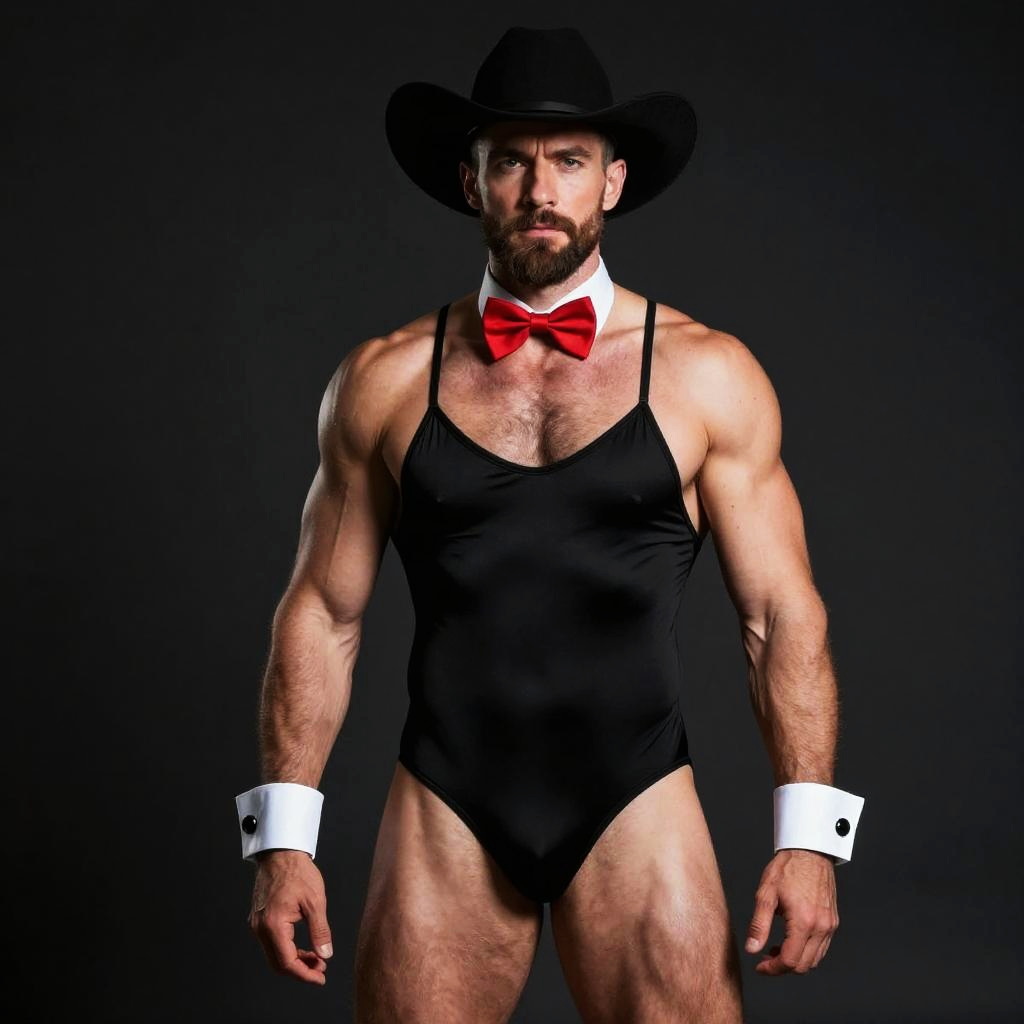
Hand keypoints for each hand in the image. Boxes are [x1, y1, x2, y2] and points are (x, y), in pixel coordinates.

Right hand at [248, 850, 333, 984]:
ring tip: (316, 958)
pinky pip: (272, 943)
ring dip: (294, 960)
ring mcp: (257, 924)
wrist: (281, 853)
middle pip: (278, 963)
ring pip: (274, 954)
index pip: (287, 962)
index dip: (305, 974)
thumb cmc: (298, 872)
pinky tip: (303, 947)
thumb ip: (320, 931)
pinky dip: (287, 949)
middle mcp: (260, 928)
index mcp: (273, 925)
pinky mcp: (259, 919)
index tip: (320, 977)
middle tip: (320, 969)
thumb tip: (325, 954)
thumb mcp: (315, 902)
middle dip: (300, 970)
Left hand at [744, 848, 838, 974]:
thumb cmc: (787, 868)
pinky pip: (821, 947)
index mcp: (803, 921)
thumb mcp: (765, 894)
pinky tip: (791, 939)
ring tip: (775, 948)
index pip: (790, 961)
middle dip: (783, 967)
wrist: (809, 851)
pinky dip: (806, 951)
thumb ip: (758, 925)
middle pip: (804, 965)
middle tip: (765, 957)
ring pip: (814, 959)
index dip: (772, 969)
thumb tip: (752, 948)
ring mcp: (830, 925)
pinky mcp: (833, 921)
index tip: (760, 966)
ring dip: (795, 960)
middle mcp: (821, 927)